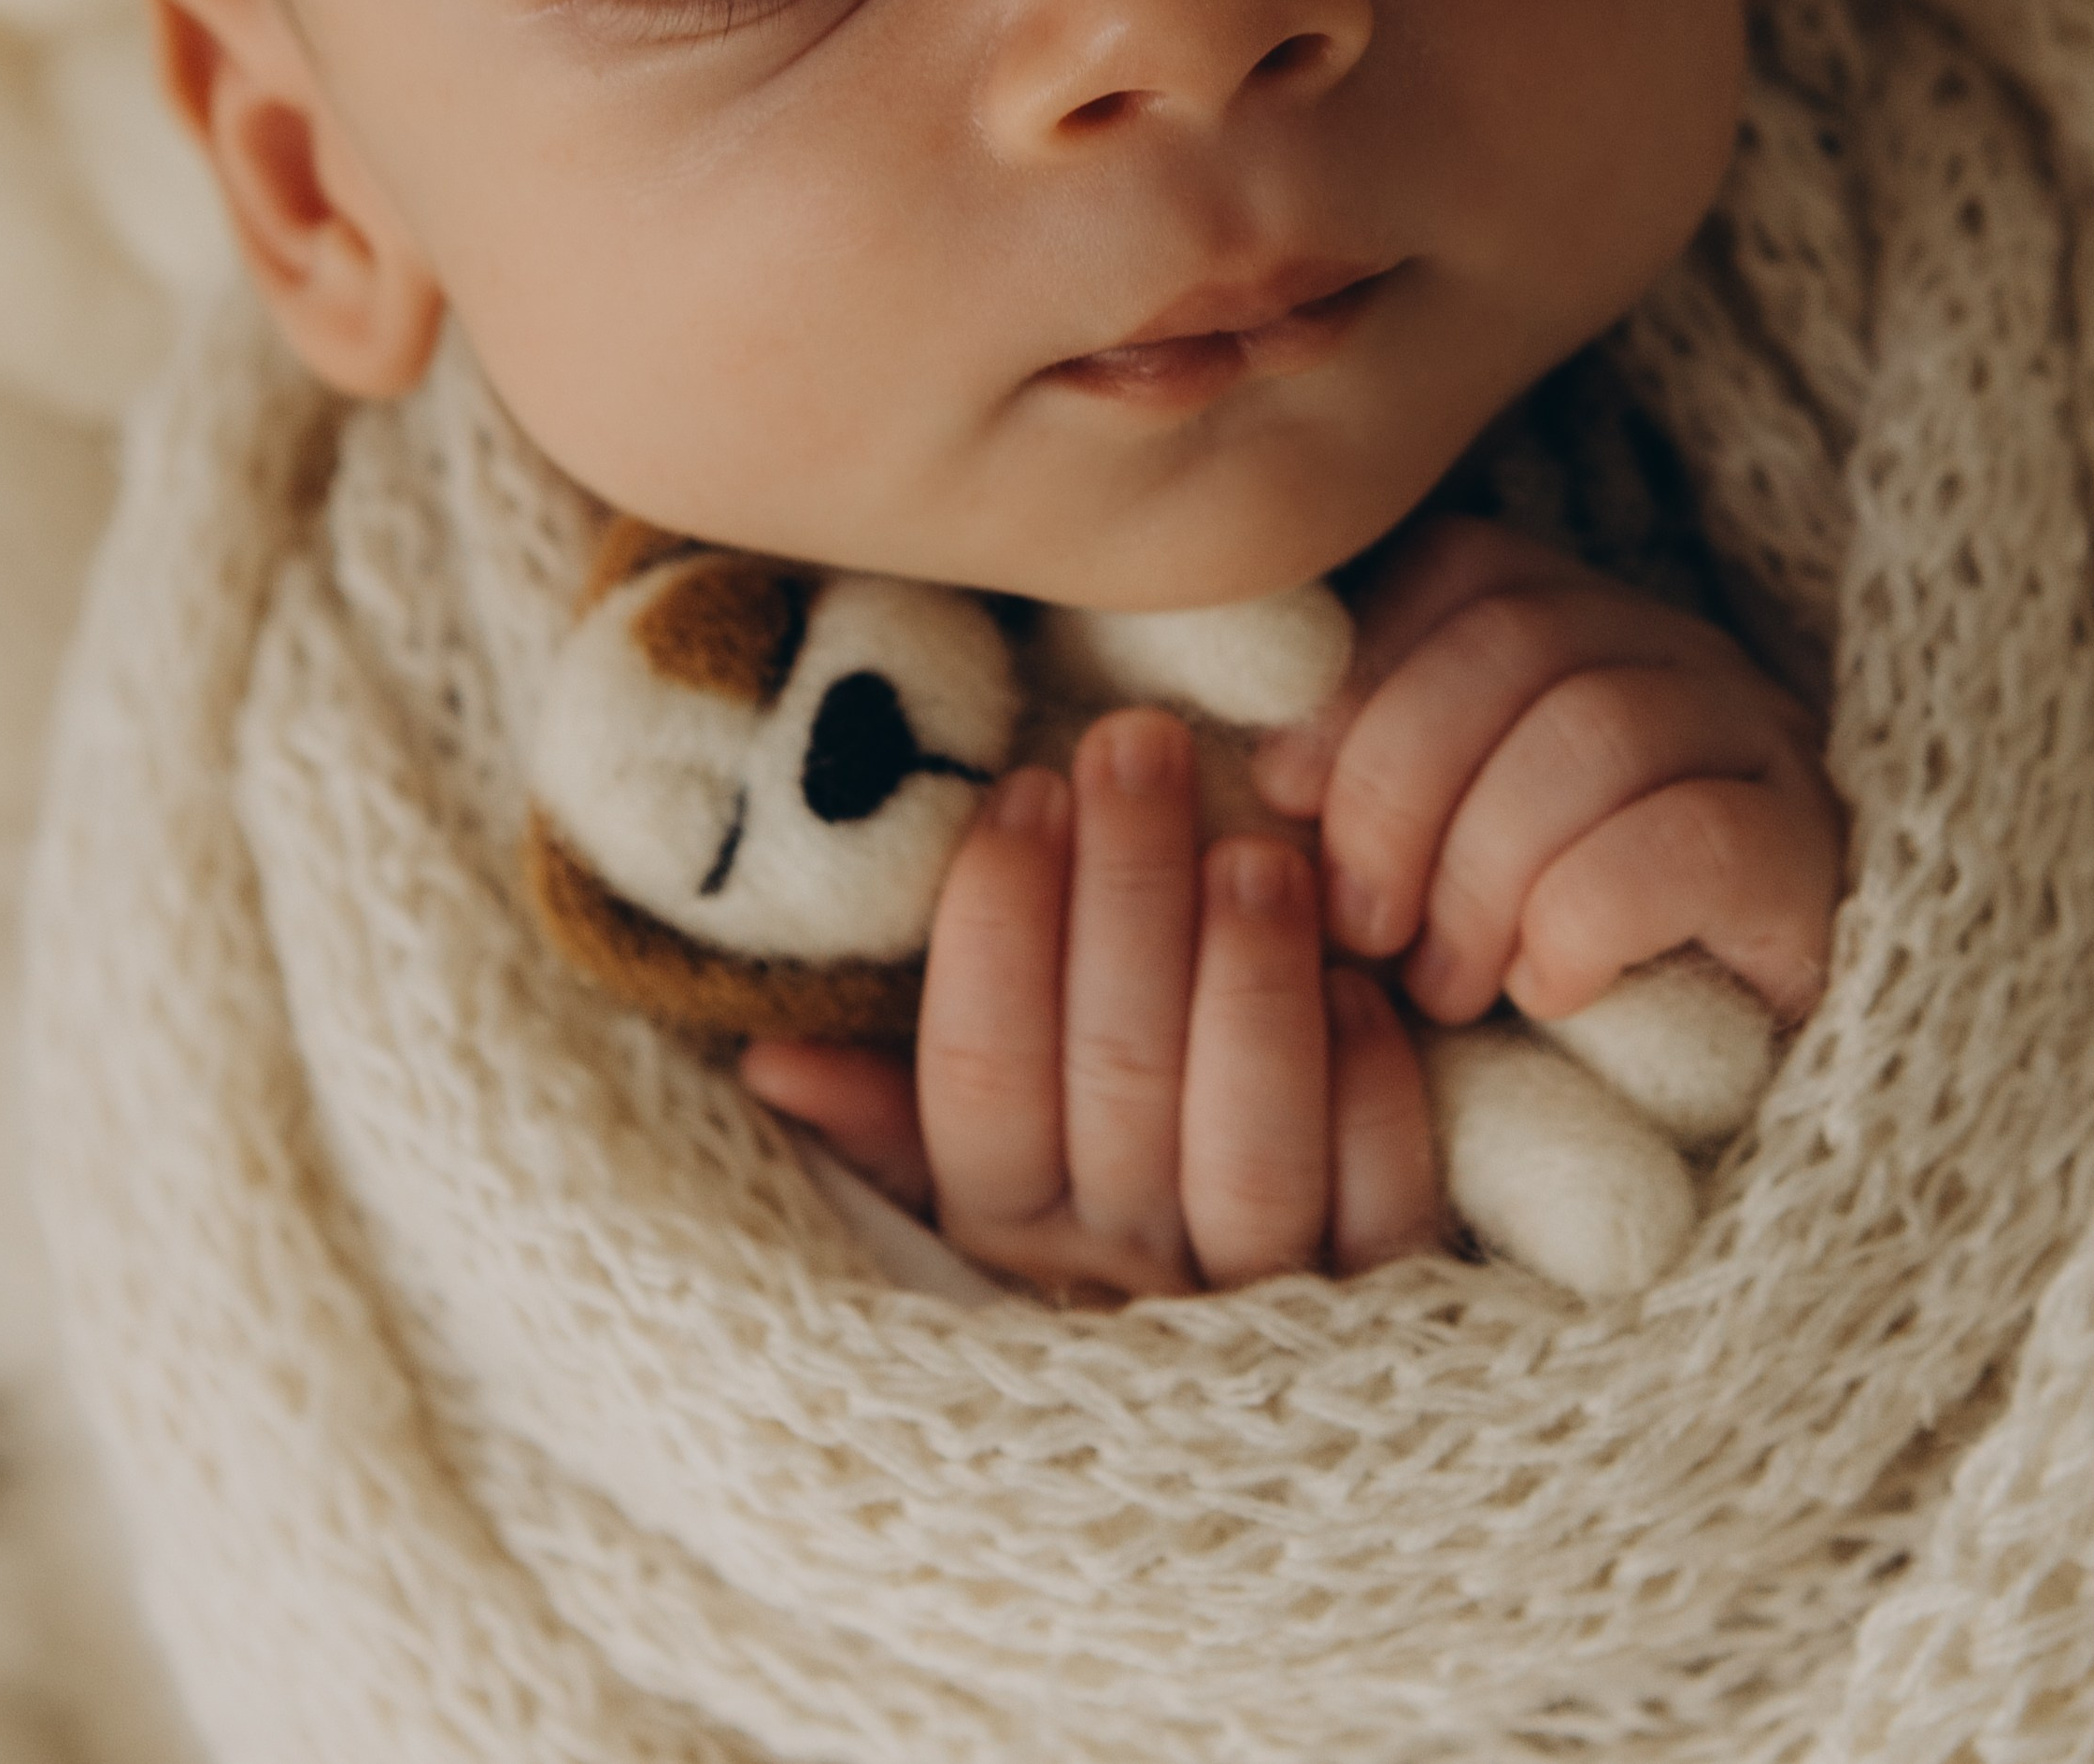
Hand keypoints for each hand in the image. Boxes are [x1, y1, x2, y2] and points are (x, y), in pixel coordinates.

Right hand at [741, 706, 1439, 1299]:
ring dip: (1249, 986)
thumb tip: (771, 1059)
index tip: (1026, 788)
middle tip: (1138, 746)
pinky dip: (1368, 1090)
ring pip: (1246, 1146)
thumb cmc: (1086, 1217)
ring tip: (1257, 851)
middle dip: (1126, 892)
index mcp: (1002, 1227)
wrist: (1263, 1405)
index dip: (997, 925)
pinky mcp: (1382, 1295)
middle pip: (1116, 1075)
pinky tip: (1358, 981)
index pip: (977, 1072)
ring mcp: (1254, 1293)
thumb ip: (885, 1122)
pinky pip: (1374, 1197)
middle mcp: (1121, 1270)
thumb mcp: (969, 1190)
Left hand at [1250, 516, 1843, 1028]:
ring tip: (1447, 984)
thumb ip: (1360, 787)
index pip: (1461, 570)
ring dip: (1484, 872)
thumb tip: (1266, 772)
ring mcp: (1762, 743)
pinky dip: (1586, 919)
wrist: (1700, 1115)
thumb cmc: (1526, 967)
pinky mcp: (1813, 858)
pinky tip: (1549, 991)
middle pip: (1517, 643)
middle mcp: (1679, 654)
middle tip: (1363, 932)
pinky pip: (1691, 842)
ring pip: (1597, 730)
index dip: (1357, 680)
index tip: (1287, 800)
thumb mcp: (1423, 860)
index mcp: (1578, 623)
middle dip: (1401, 791)